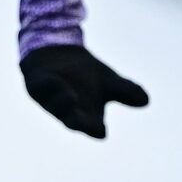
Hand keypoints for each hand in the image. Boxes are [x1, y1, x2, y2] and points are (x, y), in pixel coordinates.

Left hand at [21, 44, 149, 137]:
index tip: (101, 130)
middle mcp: (68, 110)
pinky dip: (48, 84)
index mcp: (87, 115)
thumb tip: (145, 100)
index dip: (95, 130)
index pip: (93, 129)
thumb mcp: (109, 81)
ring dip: (63, 102)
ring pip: (55, 106)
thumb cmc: (85, 74)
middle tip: (82, 121)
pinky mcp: (36, 84)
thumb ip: (125, 91)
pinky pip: (40, 87)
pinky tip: (54, 80)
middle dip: (79, 123)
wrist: (61, 51)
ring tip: (71, 96)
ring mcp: (50, 98)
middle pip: (73, 122)